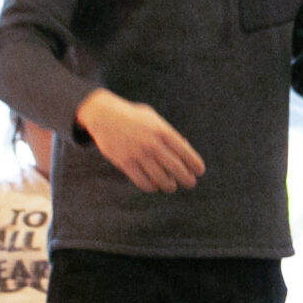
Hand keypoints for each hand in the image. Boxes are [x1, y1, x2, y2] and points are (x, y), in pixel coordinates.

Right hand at [77, 88, 203, 191]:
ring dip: (169, 186)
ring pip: (162, 180)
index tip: (198, 172)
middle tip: (190, 183)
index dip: (196, 165)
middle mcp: (153, 144)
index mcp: (163, 131)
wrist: (104, 116)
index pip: (186, 153)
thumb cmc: (133, 118)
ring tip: (171, 186)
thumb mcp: (154, 119)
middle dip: (187, 180)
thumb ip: (169, 134)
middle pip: (177, 170)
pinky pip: (143, 183)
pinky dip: (151, 187)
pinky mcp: (125, 163)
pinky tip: (154, 185)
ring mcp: (139, 155)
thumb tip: (185, 150)